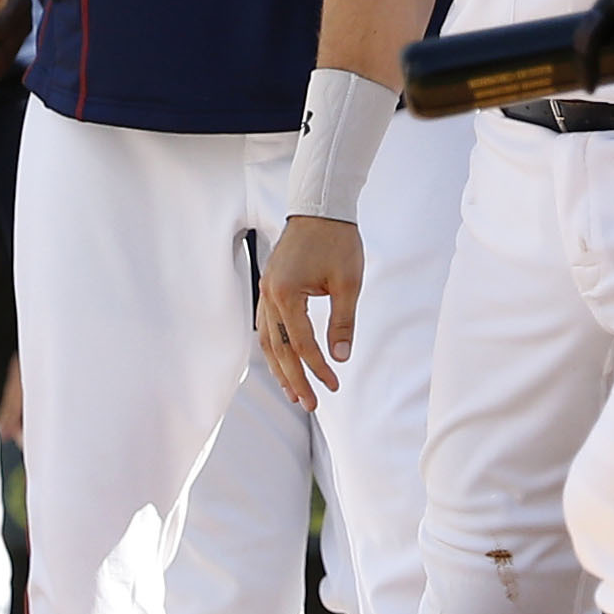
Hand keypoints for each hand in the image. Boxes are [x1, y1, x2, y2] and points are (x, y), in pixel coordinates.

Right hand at [256, 215, 365, 410]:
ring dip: (279, 368)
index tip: (333, 385)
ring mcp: (265, 290)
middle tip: (309, 404)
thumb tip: (340, 358)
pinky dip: (273, 347)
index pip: (301, 343)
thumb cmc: (338, 242)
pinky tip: (282, 361)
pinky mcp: (269, 286)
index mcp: (287, 293)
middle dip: (295, 378)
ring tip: (292, 392)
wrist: (320, 208)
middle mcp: (269, 294)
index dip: (317, 368)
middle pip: (278, 348)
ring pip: (266, 340)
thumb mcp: (348, 283)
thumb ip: (342, 323)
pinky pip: (265, 325)